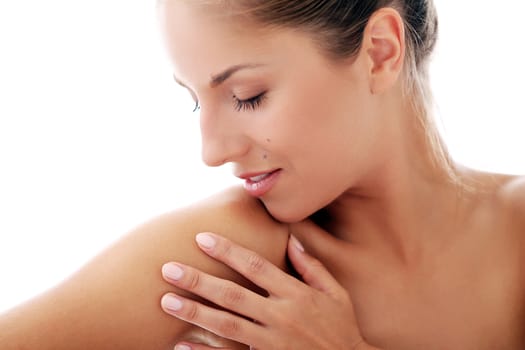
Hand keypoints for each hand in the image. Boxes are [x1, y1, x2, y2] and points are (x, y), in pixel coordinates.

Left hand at [160, 224, 370, 349]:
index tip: (202, 238)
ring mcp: (272, 343)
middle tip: (168, 268)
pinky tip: (182, 344)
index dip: (227, 251)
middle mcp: (281, 316)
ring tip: (167, 301)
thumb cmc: (342, 328)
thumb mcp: (337, 294)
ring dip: (195, 312)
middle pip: (233, 294)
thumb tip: (291, 238)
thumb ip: (312, 267)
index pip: (255, 266)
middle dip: (199, 280)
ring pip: (227, 324)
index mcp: (296, 294)